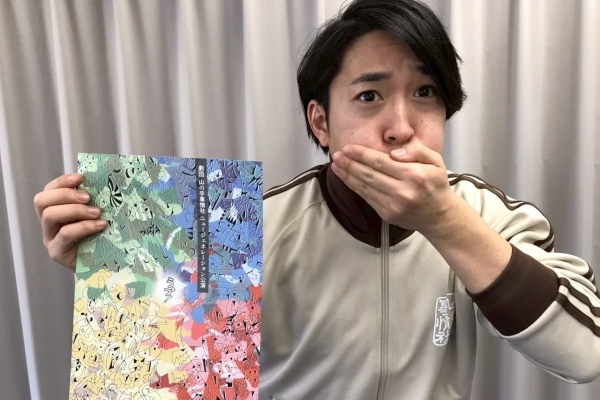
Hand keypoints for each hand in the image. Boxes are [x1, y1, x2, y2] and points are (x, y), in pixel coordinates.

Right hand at [33, 173, 106, 269]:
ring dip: (74, 210)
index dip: (61, 182)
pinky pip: (64, 234)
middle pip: (41, 201)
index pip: (48, 191)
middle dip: (65, 194)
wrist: (104, 265)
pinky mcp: (57, 252)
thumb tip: (103, 181)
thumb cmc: (101, 236)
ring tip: (97, 212)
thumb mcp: (96, 215)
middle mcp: (48, 224)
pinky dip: (83, 226)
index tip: (80, 177)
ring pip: (49, 216)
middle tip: (87, 197)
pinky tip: (100, 225)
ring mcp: (50, 238)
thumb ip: (93, 201)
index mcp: (55, 210)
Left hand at [330, 142, 456, 233]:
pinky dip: (354, 186)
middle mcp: (403, 191)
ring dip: (347, 175)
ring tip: (336, 164)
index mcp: (414, 175)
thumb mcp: (435, 161)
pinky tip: (346, 177)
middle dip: (350, 163)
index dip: (362, 154)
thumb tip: (394, 153)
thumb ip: (417, 150)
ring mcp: (393, 205)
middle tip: (337, 154)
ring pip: (365, 186)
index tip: (348, 148)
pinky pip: (367, 197)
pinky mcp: (387, 214)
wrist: (439, 215)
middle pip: (369, 174)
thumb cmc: (435, 184)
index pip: (381, 162)